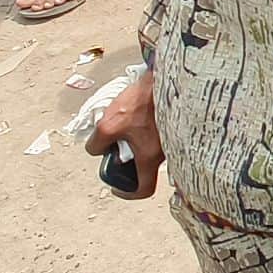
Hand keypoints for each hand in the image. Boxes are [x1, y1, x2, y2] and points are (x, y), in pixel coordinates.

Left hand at [83, 76, 165, 200]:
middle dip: (129, 162)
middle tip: (118, 146)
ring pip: (152, 151)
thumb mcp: (109, 124)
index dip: (129, 193)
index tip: (118, 187)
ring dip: (137, 143)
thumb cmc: (143, 102)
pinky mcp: (176, 124)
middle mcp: (167, 152)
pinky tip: (138, 114)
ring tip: (126, 122)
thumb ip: (97, 143)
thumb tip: (96, 149)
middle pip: (146, 168)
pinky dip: (147, 131)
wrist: (168, 79)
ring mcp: (173, 139)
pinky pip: (160, 136)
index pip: (144, 189)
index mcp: (150, 157)